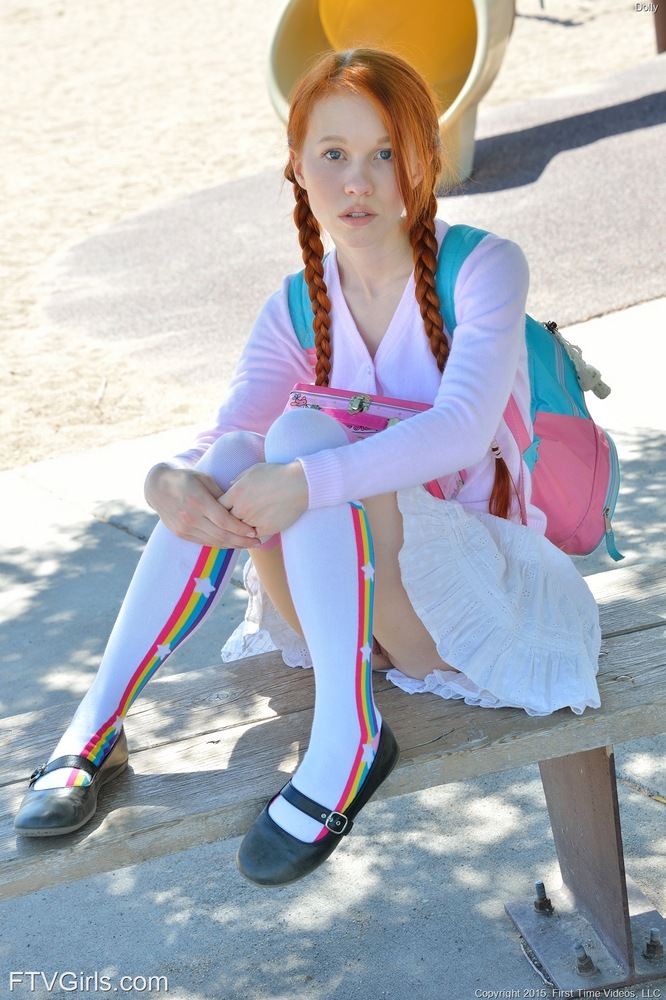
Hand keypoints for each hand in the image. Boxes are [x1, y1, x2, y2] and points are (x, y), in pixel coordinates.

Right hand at [144, 463, 261, 548]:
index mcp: (198, 500)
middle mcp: (190, 516)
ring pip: (213, 541)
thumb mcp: (204, 478)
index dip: (240, 528)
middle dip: (242, 541)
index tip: (254, 531)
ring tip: (248, 545)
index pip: (224, 520)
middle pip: (221, 534)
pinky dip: (220, 544)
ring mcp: (184, 527)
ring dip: (233, 545)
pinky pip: (204, 542)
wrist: (158, 488)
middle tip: (258, 543)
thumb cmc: (185, 479)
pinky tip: (232, 543)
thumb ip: (221, 494)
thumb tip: (240, 506)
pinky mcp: (181, 534)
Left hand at [219, 461, 307, 537]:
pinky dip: (252, 537)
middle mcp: (241, 508)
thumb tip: (229, 485)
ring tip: (238, 532)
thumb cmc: (277, 474)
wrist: (299, 483)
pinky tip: (252, 536)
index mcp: (235, 493)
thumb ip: (238, 479)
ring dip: (239, 531)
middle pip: (226, 521)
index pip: (217, 507)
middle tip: (227, 523)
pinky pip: (253, 537)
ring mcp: (253, 520)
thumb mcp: (254, 470)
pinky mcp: (266, 529)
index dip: (218, 509)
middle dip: (227, 521)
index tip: (222, 509)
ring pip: (239, 531)